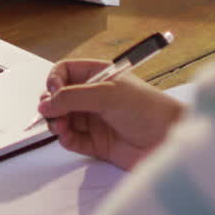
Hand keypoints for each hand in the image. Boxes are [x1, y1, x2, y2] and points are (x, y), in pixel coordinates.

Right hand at [36, 59, 187, 170]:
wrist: (168, 140)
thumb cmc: (149, 109)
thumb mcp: (108, 95)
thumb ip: (73, 97)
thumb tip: (46, 103)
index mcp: (99, 76)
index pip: (65, 72)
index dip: (55, 81)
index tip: (53, 92)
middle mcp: (94, 97)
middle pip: (59, 97)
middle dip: (52, 105)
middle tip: (52, 113)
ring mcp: (95, 120)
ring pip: (62, 119)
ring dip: (56, 123)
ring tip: (61, 127)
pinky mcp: (96, 143)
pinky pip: (72, 140)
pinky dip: (65, 139)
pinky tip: (67, 137)